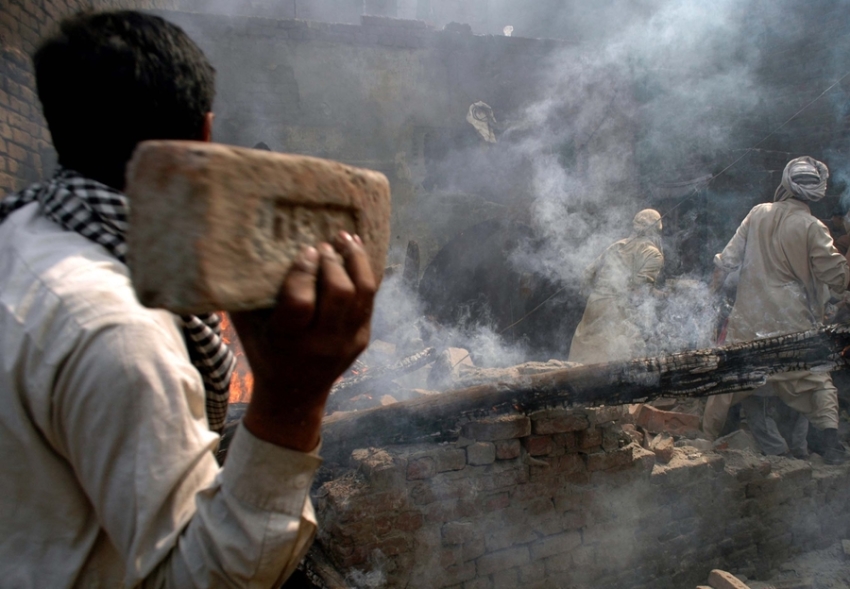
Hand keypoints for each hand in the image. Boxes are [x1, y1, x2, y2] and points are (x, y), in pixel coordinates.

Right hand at [231, 231, 376, 450]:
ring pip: (362, 294)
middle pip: (339, 293)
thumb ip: (244, 295)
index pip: (301, 302)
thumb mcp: (247, 327)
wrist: (293, 395)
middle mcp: (321, 343)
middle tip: (323, 244)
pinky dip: (365, 274)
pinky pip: (369, 301)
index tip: (305, 250)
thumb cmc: (264, 351)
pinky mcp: (362, 339)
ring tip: (345, 239)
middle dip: (333, 262)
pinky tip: (356, 254)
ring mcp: (346, 342)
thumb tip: (234, 252)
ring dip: (356, 261)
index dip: (304, 272)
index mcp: (288, 340)